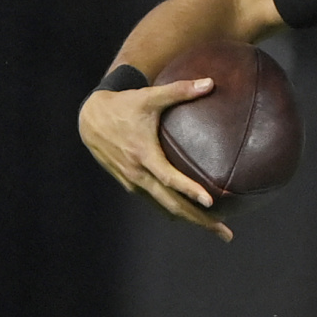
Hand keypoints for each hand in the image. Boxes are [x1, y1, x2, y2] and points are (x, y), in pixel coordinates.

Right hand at [78, 79, 232, 241]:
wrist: (90, 118)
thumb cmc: (123, 105)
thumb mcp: (149, 96)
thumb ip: (179, 90)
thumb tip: (211, 82)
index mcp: (142, 154)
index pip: (169, 178)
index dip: (189, 190)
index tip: (211, 202)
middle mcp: (137, 174)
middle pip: (171, 205)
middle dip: (199, 220)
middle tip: (226, 233)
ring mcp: (133, 183)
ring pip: (164, 208)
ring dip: (190, 220)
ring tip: (216, 229)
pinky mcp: (131, 185)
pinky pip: (156, 203)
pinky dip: (175, 211)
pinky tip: (193, 216)